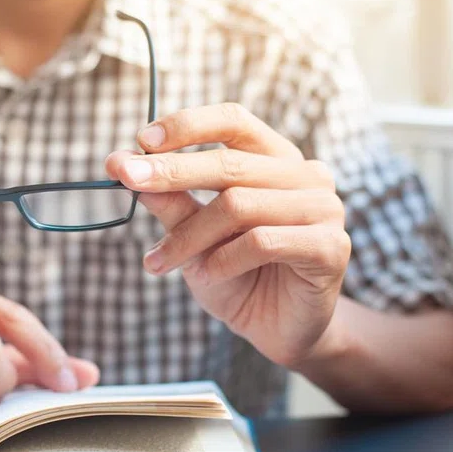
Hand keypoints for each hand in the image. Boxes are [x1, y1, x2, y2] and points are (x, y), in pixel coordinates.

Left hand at [105, 103, 350, 367]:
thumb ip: (169, 200)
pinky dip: (223, 259)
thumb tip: (122, 163)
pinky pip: (263, 242)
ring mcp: (324, 208)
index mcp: (275, 159)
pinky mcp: (330, 247)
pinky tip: (206, 276)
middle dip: (171, 172)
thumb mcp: (194, 235)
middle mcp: (306, 175)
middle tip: (127, 179)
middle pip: (230, 163)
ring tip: (158, 262)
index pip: (233, 121)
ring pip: (239, 205)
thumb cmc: (236, 275)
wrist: (276, 330)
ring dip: (189, 236)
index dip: (187, 126)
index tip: (141, 140)